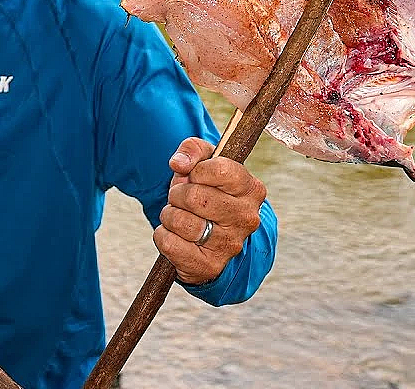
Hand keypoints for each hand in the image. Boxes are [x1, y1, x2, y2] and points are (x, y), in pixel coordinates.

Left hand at [153, 137, 266, 285]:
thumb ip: (192, 149)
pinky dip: (163, 236)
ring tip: (179, 216)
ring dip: (169, 215)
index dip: (196, 171)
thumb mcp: (203, 163)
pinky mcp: (210, 265)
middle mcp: (247, 218)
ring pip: (180, 221)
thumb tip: (179, 163)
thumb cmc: (206, 191)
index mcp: (251, 189)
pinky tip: (176, 235)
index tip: (195, 177)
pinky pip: (169, 243)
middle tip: (182, 199)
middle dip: (178, 194)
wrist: (209, 237)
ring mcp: (230, 244)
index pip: (219, 170)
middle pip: (195, 197)